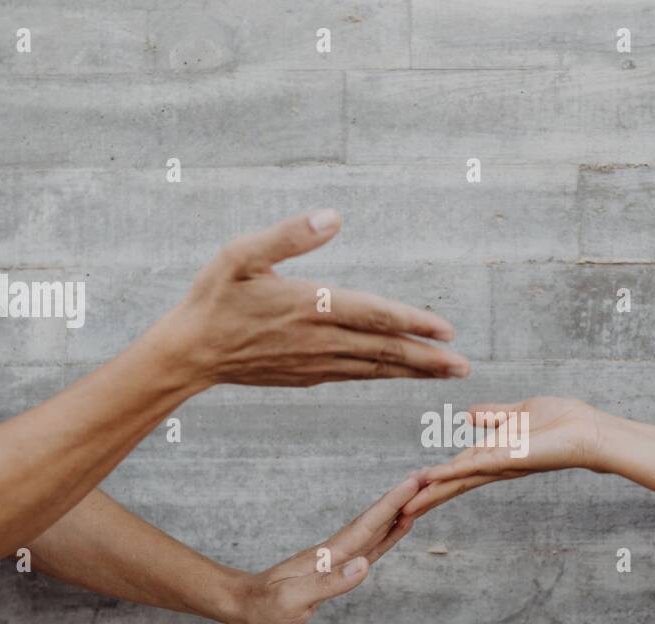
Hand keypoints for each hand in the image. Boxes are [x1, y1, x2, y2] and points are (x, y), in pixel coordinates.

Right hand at [157, 210, 468, 387]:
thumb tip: (333, 216)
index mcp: (310, 306)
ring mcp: (315, 363)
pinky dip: (384, 375)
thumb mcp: (241, 254)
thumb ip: (289, 236)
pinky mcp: (308, 376)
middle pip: (385, 350)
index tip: (447, 330)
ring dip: (414, 372)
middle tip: (464, 366)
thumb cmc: (214, 298)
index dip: (413, 322)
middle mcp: (319, 340)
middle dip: (428, 358)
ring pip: (375, 368)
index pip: (374, 315)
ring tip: (448, 374)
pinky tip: (401, 374)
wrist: (190, 353)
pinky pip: (356, 376)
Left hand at [220, 474, 419, 623]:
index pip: (367, 525)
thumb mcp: (294, 600)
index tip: (414, 482)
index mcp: (329, 555)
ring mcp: (337, 557)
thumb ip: (330, 582)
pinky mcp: (336, 567)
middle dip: (402, 500)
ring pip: (375, 530)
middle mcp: (336, 551)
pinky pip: (369, 546)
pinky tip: (397, 527)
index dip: (392, 504)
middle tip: (430, 478)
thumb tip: (364, 565)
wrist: (245, 604)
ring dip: (399, 513)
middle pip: (376, 521)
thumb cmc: (265, 605)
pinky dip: (387, 534)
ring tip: (422, 496)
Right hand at [403, 396, 606, 518]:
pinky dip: (450, 473)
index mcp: (495, 455)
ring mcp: (499, 465)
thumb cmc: (562, 421)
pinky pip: (473, 467)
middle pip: (454, 485)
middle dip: (427, 498)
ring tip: (406, 507)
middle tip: (401, 513)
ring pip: (458, 482)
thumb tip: (466, 414)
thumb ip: (492, 414)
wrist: (587, 430)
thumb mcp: (518, 413)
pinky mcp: (507, 459)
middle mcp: (495, 465)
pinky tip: (429, 480)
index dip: (435, 480)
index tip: (412, 489)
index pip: (458, 470)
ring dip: (430, 493)